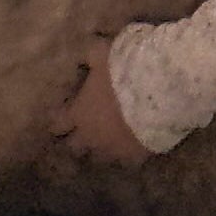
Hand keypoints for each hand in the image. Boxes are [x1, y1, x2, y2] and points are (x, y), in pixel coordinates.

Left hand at [53, 39, 149, 165]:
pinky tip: (132, 147)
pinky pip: (126, 162)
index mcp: (78, 114)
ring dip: (100, 148)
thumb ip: (88, 56)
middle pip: (74, 147)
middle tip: (81, 131)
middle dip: (76, 139)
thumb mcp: (101, 53)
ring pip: (99, 157)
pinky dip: (126, 155)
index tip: (61, 115)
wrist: (158, 91)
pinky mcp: (134, 157)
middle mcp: (91, 137)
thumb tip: (81, 56)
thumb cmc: (123, 71)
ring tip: (107, 140)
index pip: (57, 125)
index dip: (58, 120)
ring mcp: (113, 150)